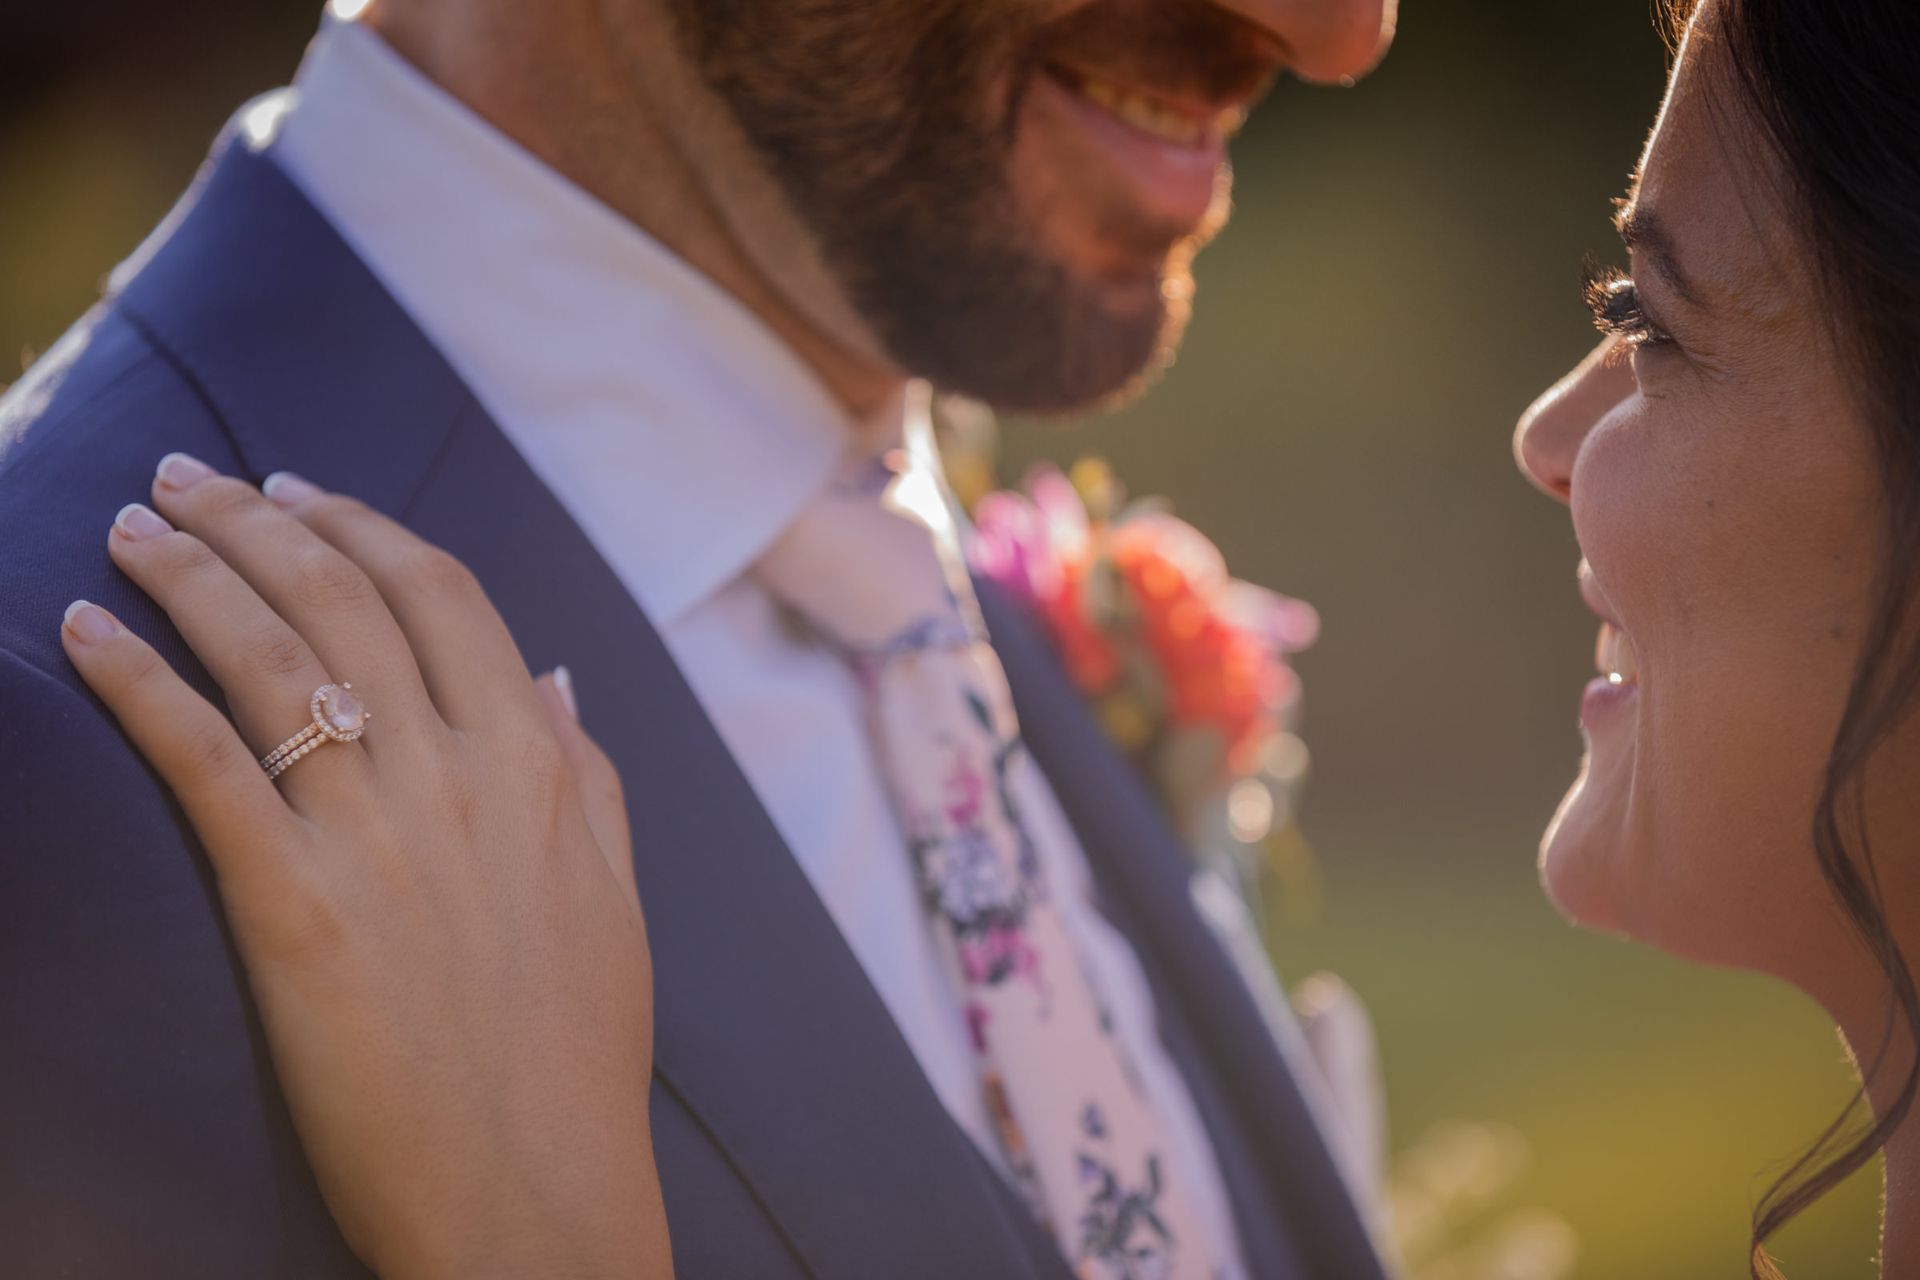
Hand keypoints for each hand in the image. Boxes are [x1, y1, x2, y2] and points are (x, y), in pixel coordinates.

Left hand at [59, 454, 670, 1279]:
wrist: (534, 1192)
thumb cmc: (576, 1052)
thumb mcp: (614, 893)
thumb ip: (586, 770)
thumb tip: (551, 671)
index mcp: (539, 762)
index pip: (441, 592)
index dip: (358, 524)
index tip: (297, 490)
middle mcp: (458, 775)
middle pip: (341, 598)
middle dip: (255, 518)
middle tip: (188, 478)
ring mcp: (374, 837)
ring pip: (267, 655)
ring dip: (188, 572)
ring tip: (133, 525)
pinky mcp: (291, 909)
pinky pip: (201, 761)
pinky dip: (136, 682)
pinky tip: (86, 633)